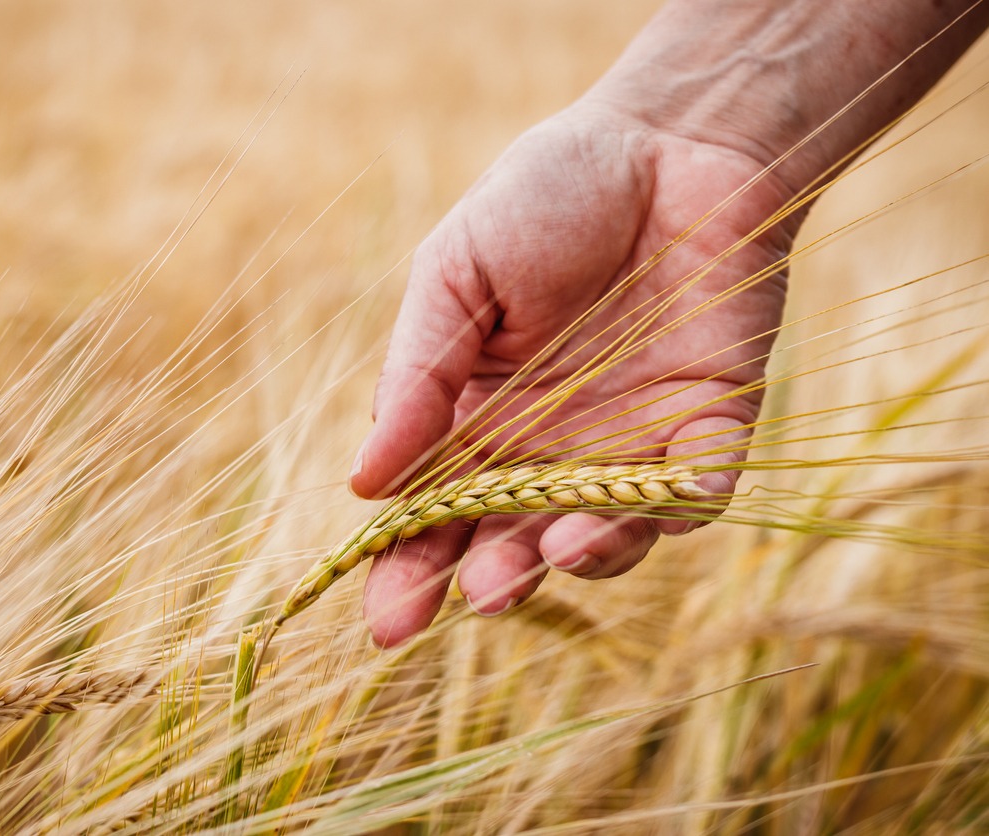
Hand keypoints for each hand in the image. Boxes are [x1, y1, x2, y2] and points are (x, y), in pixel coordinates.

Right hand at [349, 102, 796, 646]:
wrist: (667, 138)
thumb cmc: (547, 195)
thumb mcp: (453, 274)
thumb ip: (416, 377)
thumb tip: (364, 486)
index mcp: (476, 415)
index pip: (434, 511)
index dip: (409, 570)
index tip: (386, 621)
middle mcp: (548, 446)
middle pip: (513, 541)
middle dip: (492, 581)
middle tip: (481, 595)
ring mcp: (629, 442)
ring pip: (607, 534)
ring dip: (584, 555)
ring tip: (559, 552)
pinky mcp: (708, 424)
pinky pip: (697, 489)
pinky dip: (681, 505)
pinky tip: (655, 498)